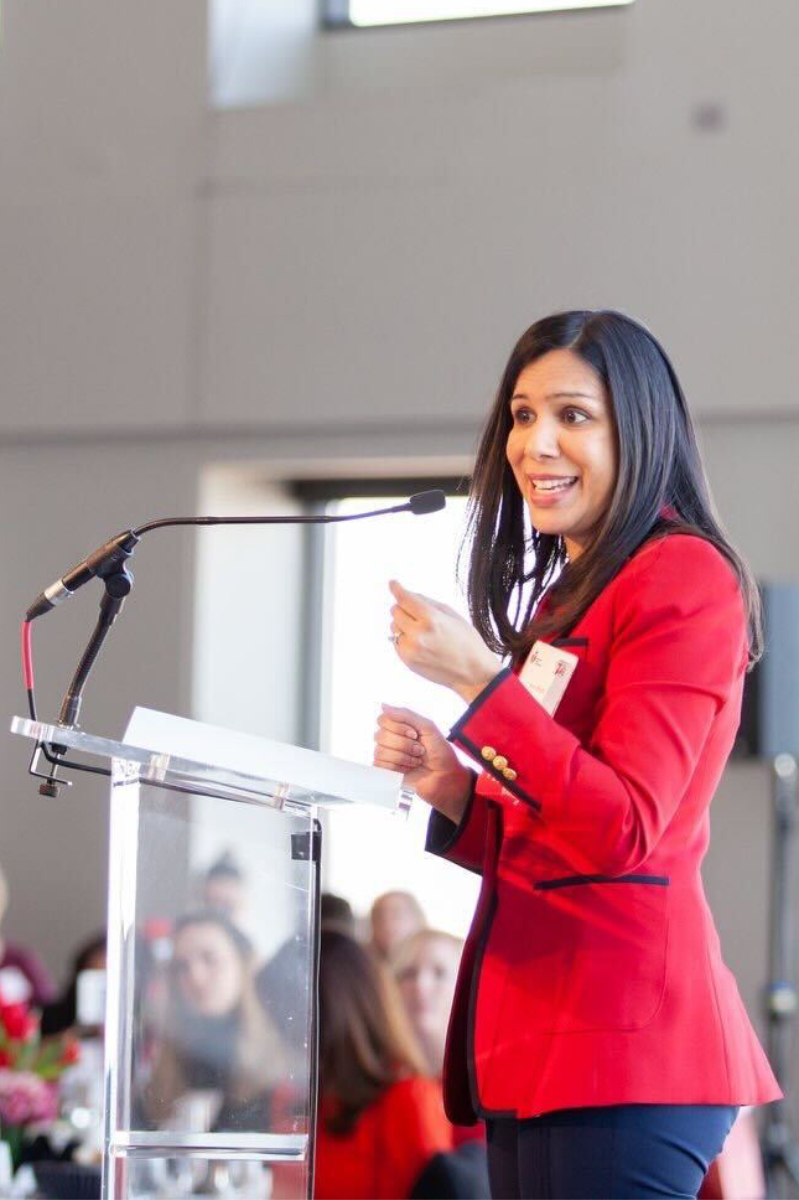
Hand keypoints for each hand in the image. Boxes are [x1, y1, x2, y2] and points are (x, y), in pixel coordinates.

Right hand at [373, 704, 472, 823]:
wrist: (447, 777)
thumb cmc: (440, 752)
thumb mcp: (427, 727)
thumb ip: (405, 715)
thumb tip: (383, 705)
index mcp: (400, 727)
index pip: (383, 720)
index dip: (398, 727)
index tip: (415, 734)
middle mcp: (392, 740)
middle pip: (380, 736)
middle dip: (404, 744)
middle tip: (420, 750)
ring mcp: (389, 756)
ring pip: (380, 751)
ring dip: (403, 757)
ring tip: (417, 761)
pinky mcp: (388, 772)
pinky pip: (380, 766)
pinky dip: (398, 767)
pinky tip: (409, 769)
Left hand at [389, 580, 502, 702]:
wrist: (473, 672)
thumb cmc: (466, 640)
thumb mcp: (451, 614)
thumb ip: (427, 602)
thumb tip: (407, 594)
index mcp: (431, 619)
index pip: (405, 599)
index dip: (397, 589)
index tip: (393, 583)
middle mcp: (418, 634)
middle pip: (395, 611)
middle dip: (403, 608)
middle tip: (416, 613)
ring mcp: (411, 649)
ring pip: (393, 627)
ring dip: (403, 625)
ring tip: (422, 632)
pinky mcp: (408, 661)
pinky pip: (396, 642)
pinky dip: (404, 639)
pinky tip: (421, 643)